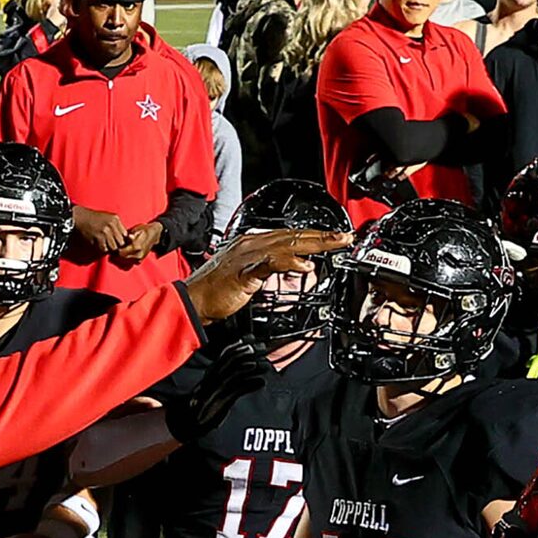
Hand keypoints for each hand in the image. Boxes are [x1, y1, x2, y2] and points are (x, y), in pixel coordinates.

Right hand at [74, 205, 130, 252]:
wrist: (78, 217)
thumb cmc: (92, 218)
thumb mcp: (108, 218)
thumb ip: (117, 227)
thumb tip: (125, 239)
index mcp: (115, 219)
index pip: (125, 235)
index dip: (122, 240)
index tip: (118, 242)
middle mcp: (111, 225)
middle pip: (121, 243)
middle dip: (116, 246)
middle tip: (111, 246)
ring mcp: (105, 232)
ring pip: (113, 247)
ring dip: (109, 249)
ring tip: (104, 245)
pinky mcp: (98, 238)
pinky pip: (104, 249)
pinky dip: (102, 249)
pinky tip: (98, 244)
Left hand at [113, 219, 163, 263]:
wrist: (154, 236)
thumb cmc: (144, 231)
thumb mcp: (137, 230)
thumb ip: (132, 235)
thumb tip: (129, 237)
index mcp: (137, 247)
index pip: (120, 252)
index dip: (115, 248)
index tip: (113, 244)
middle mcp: (138, 255)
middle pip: (121, 258)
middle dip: (117, 253)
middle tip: (115, 246)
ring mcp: (139, 259)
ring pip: (124, 261)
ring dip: (120, 256)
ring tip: (119, 249)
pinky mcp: (139, 261)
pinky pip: (128, 262)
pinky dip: (125, 258)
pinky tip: (124, 252)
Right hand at [166, 336, 271, 442]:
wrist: (194, 420)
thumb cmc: (209, 401)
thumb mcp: (220, 385)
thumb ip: (231, 373)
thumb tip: (248, 361)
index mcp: (213, 371)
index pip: (226, 353)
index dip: (239, 345)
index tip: (252, 338)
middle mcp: (214, 377)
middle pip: (231, 360)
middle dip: (247, 352)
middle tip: (262, 348)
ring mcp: (217, 388)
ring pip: (234, 372)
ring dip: (250, 367)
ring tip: (264, 365)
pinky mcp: (222, 400)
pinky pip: (238, 390)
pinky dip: (250, 385)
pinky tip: (261, 382)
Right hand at [183, 225, 350, 325]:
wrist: (192, 302)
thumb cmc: (215, 292)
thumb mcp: (249, 276)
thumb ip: (270, 269)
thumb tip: (294, 267)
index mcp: (251, 242)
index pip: (288, 235)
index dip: (313, 236)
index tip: (333, 238)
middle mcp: (250, 243)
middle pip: (292, 235)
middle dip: (321, 235)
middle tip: (344, 236)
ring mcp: (246, 255)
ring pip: (286, 243)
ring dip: (314, 243)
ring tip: (335, 243)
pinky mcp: (243, 271)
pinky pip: (269, 262)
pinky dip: (288, 262)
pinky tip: (304, 264)